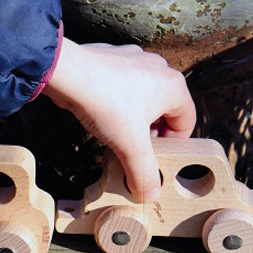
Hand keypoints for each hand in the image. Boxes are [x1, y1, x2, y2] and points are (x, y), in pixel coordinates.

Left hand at [42, 38, 195, 201]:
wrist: (67, 72)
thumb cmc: (105, 103)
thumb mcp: (130, 146)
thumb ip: (143, 172)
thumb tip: (150, 194)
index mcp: (174, 87)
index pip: (185, 123)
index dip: (171, 146)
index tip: (152, 159)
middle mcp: (159, 68)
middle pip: (163, 110)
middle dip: (149, 133)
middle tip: (131, 149)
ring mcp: (134, 59)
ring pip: (141, 97)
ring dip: (131, 118)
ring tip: (114, 133)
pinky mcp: (112, 58)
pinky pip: (120, 84)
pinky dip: (114, 101)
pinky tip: (99, 112)